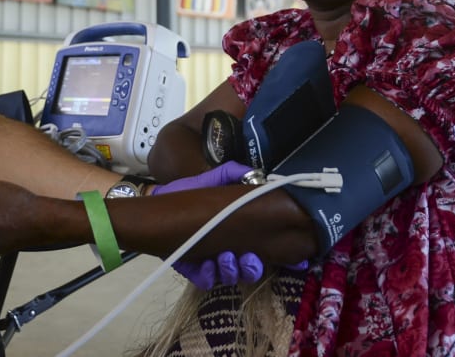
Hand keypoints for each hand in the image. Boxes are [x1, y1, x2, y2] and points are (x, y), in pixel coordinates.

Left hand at [151, 162, 275, 288]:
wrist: (158, 204)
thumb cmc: (189, 192)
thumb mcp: (213, 180)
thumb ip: (234, 174)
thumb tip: (259, 174)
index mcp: (241, 232)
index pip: (268, 248)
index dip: (285, 257)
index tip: (296, 261)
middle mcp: (231, 250)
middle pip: (252, 269)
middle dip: (253, 266)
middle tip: (246, 257)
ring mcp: (213, 263)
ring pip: (232, 277)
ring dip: (232, 269)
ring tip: (223, 257)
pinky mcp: (194, 271)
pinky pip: (207, 280)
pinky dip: (208, 274)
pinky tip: (205, 262)